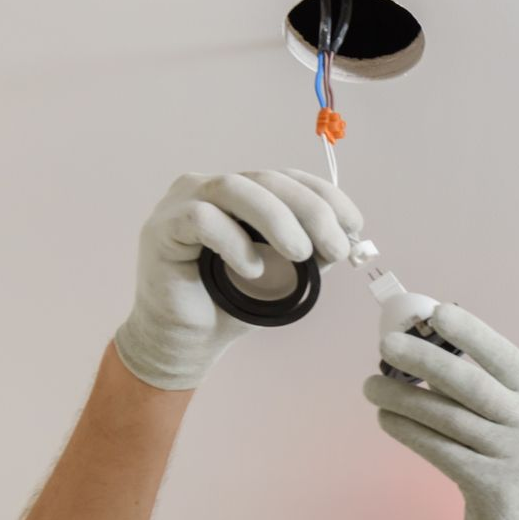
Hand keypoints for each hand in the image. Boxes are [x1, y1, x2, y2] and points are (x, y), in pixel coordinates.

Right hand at [113, 169, 363, 389]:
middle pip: (267, 180)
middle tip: (336, 248)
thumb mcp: (284, 276)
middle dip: (310, 211)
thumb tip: (346, 240)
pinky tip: (252, 270)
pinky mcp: (163, 227)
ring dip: (276, 220)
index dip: (324, 196)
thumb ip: (310, 253)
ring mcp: (183, 202)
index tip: (354, 225)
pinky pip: (202, 219)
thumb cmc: (232, 304)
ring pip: (235, 189)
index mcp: (243, 194)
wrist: (189, 341)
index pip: (288, 178)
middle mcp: (211, 188)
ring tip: (300, 254)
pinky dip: (234, 243)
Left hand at [362, 303, 518, 519]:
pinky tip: (387, 420)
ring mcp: (517, 460)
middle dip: (425, 358)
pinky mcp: (493, 489)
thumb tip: (438, 364)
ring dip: (404, 397)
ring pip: (448, 417)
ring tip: (372, 386)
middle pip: (472, 383)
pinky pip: (440, 450)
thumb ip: (499, 409)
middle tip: (388, 345)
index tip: (436, 313)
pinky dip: (409, 431)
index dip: (471, 334)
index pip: (508, 359)